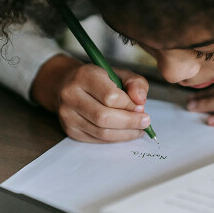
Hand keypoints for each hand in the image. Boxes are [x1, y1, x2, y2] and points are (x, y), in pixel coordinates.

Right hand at [32, 54, 150, 142]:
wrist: (67, 85)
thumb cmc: (98, 79)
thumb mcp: (119, 73)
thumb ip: (135, 83)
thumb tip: (141, 102)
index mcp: (84, 76)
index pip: (110, 96)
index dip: (129, 105)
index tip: (141, 108)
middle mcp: (71, 95)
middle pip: (104, 117)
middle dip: (129, 122)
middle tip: (145, 122)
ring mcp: (68, 115)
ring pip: (101, 132)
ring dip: (125, 134)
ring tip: (138, 129)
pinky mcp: (70, 130)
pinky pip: (97, 139)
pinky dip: (115, 138)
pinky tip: (124, 132)